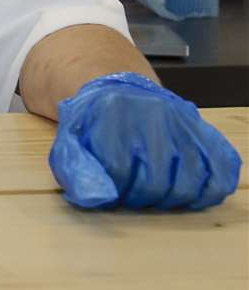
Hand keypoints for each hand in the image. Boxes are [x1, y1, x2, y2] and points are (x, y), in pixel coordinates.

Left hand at [49, 72, 241, 209]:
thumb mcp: (71, 138)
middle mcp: (151, 115)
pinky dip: (206, 192)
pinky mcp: (201, 131)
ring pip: (187, 182)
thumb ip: (75, 168)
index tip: (112, 193)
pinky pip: (218, 172)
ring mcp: (181, 123)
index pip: (118, 169)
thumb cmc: (92, 122)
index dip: (114, 190)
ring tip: (154, 195)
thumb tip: (97, 198)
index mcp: (113, 113)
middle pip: (154, 181)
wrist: (119, 90)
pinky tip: (189, 195)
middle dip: (141, 198)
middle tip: (132, 196)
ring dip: (170, 199)